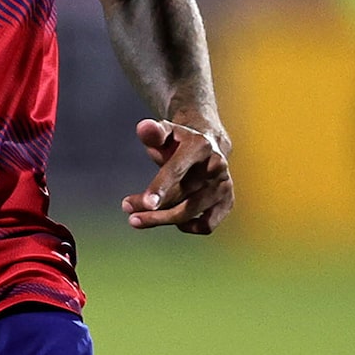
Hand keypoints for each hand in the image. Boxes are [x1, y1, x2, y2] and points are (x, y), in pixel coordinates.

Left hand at [122, 118, 232, 234]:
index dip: (161, 187)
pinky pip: (207, 225)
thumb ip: (152, 132)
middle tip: (127, 208)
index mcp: (200, 146)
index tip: (146, 203)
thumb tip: (143, 127)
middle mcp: (217, 166)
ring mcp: (224, 185)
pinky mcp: (227, 202)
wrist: (209, 145)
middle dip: (151, 207)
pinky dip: (188, 227)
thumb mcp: (165, 132)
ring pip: (191, 212)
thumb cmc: (179, 141)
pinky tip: (172, 219)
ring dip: (162, 219)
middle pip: (181, 194)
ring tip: (137, 218)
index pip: (177, 169)